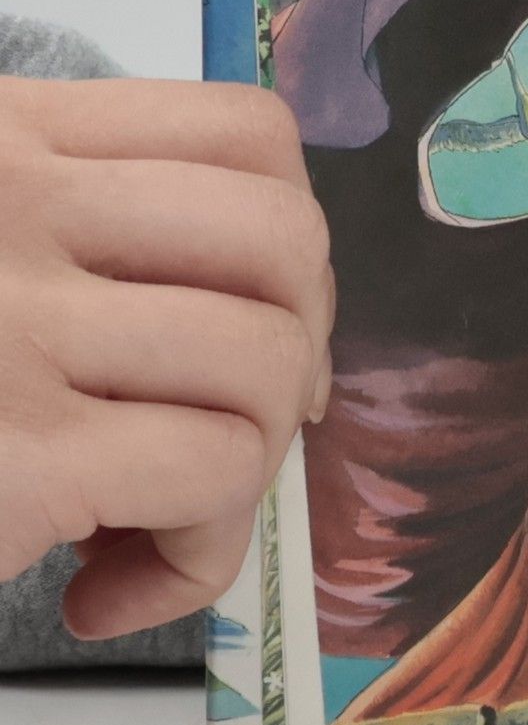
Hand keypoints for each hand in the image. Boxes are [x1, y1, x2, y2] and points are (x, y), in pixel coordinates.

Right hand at [0, 78, 333, 637]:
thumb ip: (67, 236)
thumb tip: (261, 312)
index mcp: (0, 140)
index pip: (246, 137)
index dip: (295, 244)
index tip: (262, 325)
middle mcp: (5, 207)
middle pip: (283, 242)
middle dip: (299, 352)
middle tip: (234, 431)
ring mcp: (7, 327)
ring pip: (263, 361)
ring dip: (245, 465)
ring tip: (151, 518)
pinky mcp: (11, 457)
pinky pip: (214, 471)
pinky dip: (198, 553)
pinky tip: (106, 587)